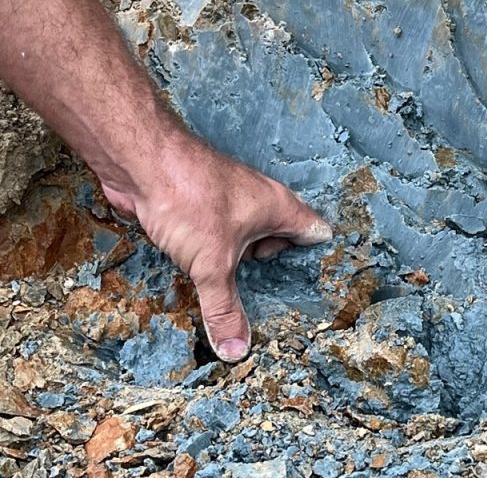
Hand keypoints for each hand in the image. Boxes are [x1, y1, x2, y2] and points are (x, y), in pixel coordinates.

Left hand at [100, 134, 332, 361]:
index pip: (314, 232)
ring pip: (246, 236)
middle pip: (280, 238)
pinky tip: (198, 269)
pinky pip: (219, 234)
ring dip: (238, 260)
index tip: (315, 290)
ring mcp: (230, 201)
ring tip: (228, 287)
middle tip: (264, 299)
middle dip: (271, 266)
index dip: (317, 259)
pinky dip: (214, 252)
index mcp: (280, 208)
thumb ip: (225, 309)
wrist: (142, 162)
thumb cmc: (191, 199)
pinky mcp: (202, 204)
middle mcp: (260, 202)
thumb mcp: (212, 264)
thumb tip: (237, 352)